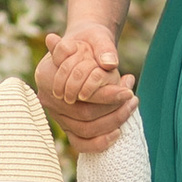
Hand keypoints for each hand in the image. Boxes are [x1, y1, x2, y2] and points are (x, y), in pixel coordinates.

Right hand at [38, 25, 136, 155]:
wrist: (79, 52)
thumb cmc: (87, 43)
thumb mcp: (95, 39)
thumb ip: (101, 48)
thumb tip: (110, 62)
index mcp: (48, 76)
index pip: (80, 93)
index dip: (106, 95)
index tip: (128, 91)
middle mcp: (49, 99)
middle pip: (85, 114)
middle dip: (114, 110)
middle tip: (133, 99)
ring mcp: (56, 115)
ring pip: (85, 130)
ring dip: (112, 122)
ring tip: (131, 107)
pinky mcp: (65, 127)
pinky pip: (80, 143)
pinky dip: (99, 143)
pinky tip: (118, 133)